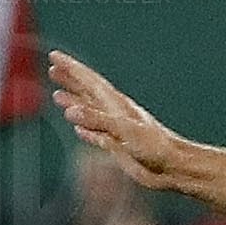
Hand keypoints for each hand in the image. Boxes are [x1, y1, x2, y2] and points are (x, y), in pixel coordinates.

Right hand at [49, 51, 185, 188]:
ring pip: (89, 112)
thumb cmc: (155, 147)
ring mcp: (115, 129)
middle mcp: (114, 113)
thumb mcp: (124, 130)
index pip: (89, 81)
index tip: (55, 57)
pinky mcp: (116, 146)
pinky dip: (84, 128)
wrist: (172, 167)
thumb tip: (70, 111)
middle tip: (53, 69)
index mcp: (116, 104)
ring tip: (58, 96)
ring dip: (74, 102)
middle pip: (87, 92)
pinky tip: (76, 128)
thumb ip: (98, 120)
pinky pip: (95, 133)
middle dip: (70, 80)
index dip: (71, 68)